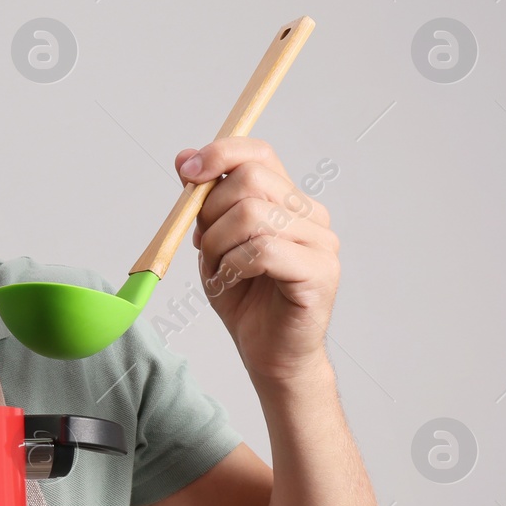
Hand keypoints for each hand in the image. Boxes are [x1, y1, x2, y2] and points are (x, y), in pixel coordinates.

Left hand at [177, 137, 339, 383]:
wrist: (268, 353)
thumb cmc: (244, 298)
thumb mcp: (213, 242)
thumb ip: (204, 202)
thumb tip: (183, 156)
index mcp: (288, 201)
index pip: (258, 153)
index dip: (219, 154)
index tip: (187, 172)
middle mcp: (311, 215)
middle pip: (250, 179)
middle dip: (210, 211)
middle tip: (204, 246)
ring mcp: (321, 242)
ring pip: (251, 214)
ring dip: (218, 244)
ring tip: (220, 269)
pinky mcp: (320, 271)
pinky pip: (263, 251)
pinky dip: (234, 266)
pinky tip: (234, 281)